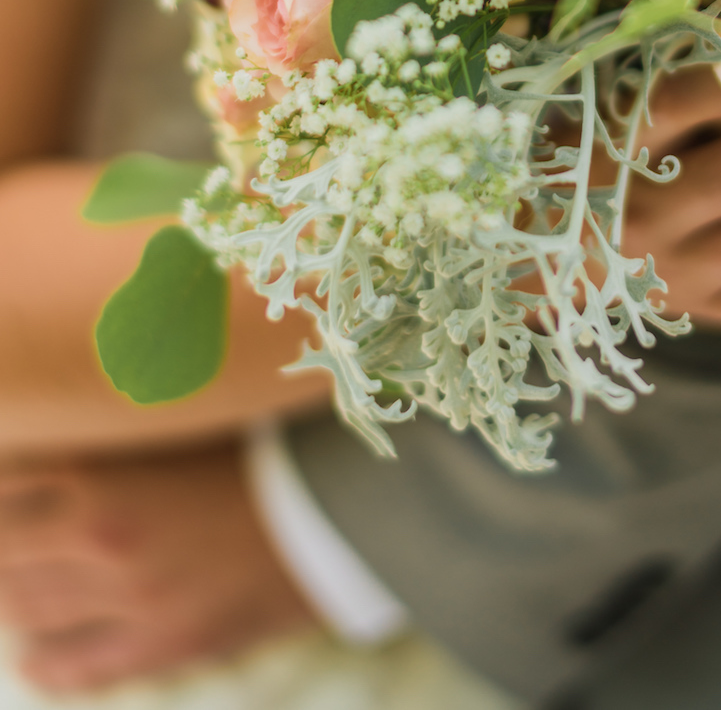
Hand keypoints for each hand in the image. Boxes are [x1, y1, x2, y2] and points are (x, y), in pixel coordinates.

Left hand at [0, 441, 315, 692]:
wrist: (339, 508)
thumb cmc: (268, 445)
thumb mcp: (188, 416)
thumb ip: (125, 416)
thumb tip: (80, 400)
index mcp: (109, 469)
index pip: (6, 480)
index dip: (1, 477)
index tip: (9, 471)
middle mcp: (104, 536)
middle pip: (1, 551)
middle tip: (8, 533)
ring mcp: (131, 597)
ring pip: (27, 609)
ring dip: (11, 596)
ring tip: (14, 584)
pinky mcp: (163, 642)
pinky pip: (75, 667)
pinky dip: (44, 663)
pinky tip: (35, 656)